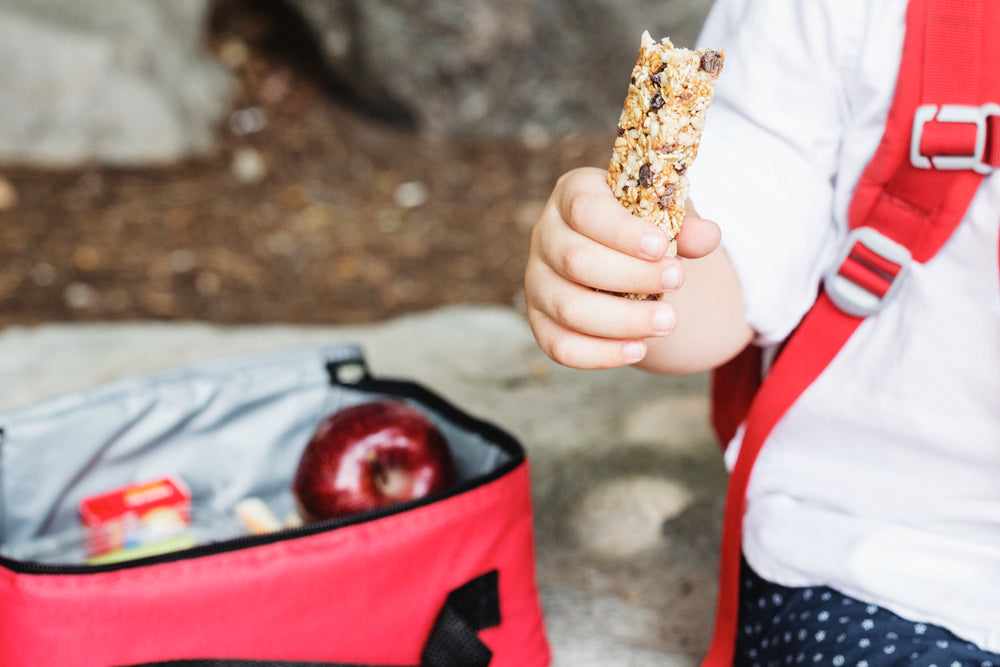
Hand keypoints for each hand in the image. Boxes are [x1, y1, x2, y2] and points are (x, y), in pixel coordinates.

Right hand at [524, 167, 720, 369]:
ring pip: (569, 308)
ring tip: (668, 323)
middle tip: (677, 283)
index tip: (661, 247)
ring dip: (622, 320)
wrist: (622, 261)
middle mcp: (545, 236)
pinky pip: (560, 346)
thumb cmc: (641, 229)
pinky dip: (600, 354)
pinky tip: (638, 350)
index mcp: (573, 195)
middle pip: (576, 261)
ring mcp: (537, 282)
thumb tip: (707, 236)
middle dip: (631, 277)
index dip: (622, 231)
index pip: (586, 210)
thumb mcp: (665, 216)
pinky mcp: (540, 321)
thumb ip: (684, 225)